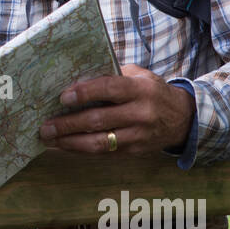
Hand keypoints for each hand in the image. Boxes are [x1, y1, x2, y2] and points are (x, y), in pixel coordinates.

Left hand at [37, 65, 194, 155]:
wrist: (183, 118)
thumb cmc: (151, 91)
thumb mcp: (138, 76)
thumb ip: (111, 76)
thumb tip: (75, 79)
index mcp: (140, 89)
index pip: (109, 89)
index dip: (85, 93)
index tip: (63, 97)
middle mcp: (141, 113)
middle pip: (99, 120)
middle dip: (69, 124)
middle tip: (46, 125)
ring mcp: (138, 135)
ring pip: (100, 142)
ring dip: (70, 142)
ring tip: (49, 139)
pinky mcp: (134, 151)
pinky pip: (104, 152)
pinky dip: (82, 150)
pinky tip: (64, 146)